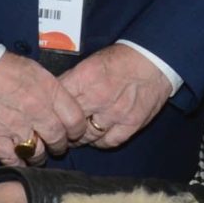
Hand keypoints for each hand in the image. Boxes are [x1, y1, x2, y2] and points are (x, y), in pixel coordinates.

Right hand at [0, 53, 89, 164]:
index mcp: (49, 92)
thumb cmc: (5, 67)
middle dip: (59, 146)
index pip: (75, 120)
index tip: (73, 133)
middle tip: (55, 146)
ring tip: (37, 153)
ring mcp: (15, 126)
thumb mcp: (38, 72)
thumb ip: (53, 92)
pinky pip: (12, 159)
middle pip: (58, 139)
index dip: (77, 131)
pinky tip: (20, 159)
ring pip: (37, 153)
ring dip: (39, 156)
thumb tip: (64, 110)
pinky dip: (18, 162)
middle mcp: (36, 110)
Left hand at [58, 45, 174, 149]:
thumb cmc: (121, 60)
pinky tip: (98, 136)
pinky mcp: (131, 123)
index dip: (50, 110)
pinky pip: (108, 142)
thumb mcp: (91, 62)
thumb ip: (72, 81)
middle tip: (60, 128)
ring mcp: (115, 113)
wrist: (154, 60)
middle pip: (68, 123)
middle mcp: (98, 97)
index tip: (48, 114)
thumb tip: (53, 95)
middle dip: (62, 127)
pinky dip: (100, 142)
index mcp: (84, 79)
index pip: (57, 101)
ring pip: (86, 136)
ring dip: (79, 137)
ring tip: (78, 134)